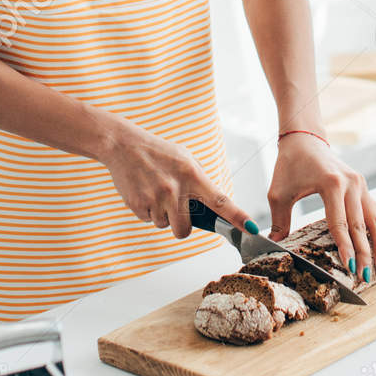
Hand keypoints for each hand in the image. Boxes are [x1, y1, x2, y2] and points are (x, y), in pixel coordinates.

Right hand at [99, 113, 251, 239]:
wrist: (124, 146)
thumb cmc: (158, 152)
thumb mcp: (185, 158)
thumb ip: (199, 180)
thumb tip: (210, 204)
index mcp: (192, 175)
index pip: (220, 201)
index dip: (237, 217)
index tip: (251, 229)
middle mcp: (175, 189)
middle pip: (185, 229)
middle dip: (181, 226)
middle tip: (175, 210)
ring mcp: (156, 198)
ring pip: (164, 225)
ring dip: (162, 215)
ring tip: (155, 191)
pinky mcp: (138, 204)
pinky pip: (148, 220)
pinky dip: (147, 211)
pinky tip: (144, 192)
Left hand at [266, 132, 375, 278]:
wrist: (304, 139)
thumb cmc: (290, 165)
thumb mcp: (279, 193)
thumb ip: (280, 221)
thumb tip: (274, 247)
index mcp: (331, 184)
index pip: (340, 223)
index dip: (345, 247)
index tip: (350, 268)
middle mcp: (351, 184)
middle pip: (360, 225)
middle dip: (364, 253)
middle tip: (367, 277)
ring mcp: (360, 184)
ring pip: (375, 219)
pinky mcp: (363, 186)